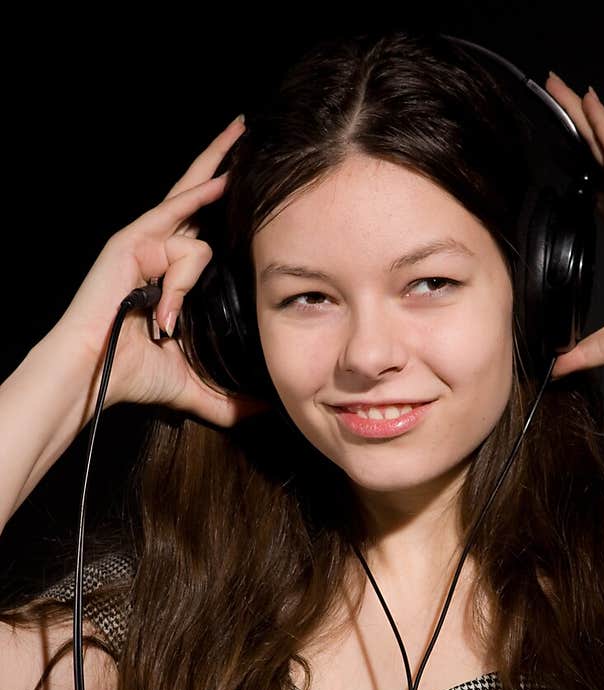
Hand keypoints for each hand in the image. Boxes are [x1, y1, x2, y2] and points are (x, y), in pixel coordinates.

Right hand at [56, 115, 270, 426]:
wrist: (94, 376)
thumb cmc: (136, 375)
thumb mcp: (197, 386)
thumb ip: (232, 399)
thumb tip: (270, 412)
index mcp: (174, 272)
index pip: (209, 226)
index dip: (230, 202)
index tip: (259, 183)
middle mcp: (160, 249)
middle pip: (198, 193)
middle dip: (222, 159)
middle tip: (249, 126)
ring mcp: (145, 242)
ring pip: (195, 239)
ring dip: (185, 284)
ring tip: (160, 324)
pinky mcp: (130, 243)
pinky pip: (174, 232)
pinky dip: (189, 228)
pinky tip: (219, 186)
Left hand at [544, 74, 603, 376]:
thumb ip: (590, 350)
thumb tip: (560, 370)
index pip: (600, 205)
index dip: (583, 185)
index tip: (565, 169)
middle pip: (598, 166)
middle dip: (576, 138)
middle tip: (553, 105)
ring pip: (603, 148)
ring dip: (581, 118)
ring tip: (558, 85)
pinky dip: (600, 123)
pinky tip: (583, 98)